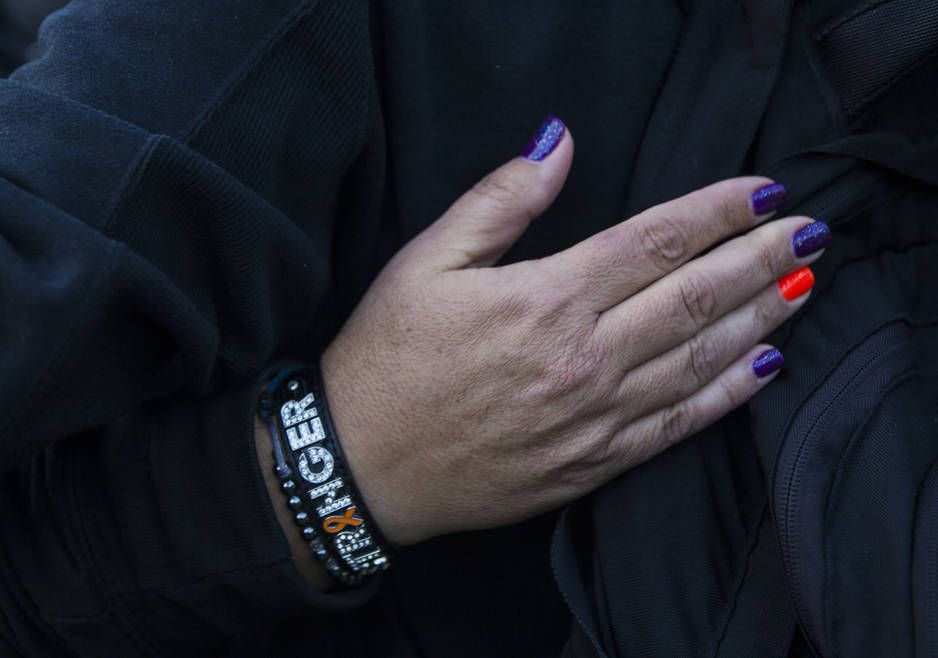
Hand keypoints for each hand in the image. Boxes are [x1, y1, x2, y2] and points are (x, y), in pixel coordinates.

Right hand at [321, 119, 827, 546]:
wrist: (362, 467)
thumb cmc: (387, 359)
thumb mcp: (424, 261)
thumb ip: (499, 200)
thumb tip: (557, 141)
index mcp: (544, 298)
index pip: (655, 240)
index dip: (718, 211)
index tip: (764, 192)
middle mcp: (582, 357)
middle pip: (694, 296)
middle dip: (761, 259)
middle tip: (811, 233)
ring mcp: (593, 416)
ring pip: (699, 358)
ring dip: (759, 318)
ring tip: (802, 286)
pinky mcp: (591, 463)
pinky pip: (677, 425)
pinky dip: (727, 395)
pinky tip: (764, 368)